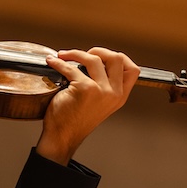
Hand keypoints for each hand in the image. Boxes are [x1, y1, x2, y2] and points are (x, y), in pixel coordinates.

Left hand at [36, 47, 139, 164]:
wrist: (62, 137)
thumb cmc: (75, 120)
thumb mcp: (99, 103)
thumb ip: (104, 85)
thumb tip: (96, 60)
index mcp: (120, 97)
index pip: (133, 70)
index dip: (119, 58)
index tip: (102, 56)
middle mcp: (114, 93)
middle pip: (117, 58)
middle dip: (99, 50)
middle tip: (83, 54)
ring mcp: (101, 90)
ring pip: (94, 58)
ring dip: (75, 53)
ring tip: (63, 56)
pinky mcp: (85, 89)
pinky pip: (71, 67)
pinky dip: (59, 63)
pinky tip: (53, 63)